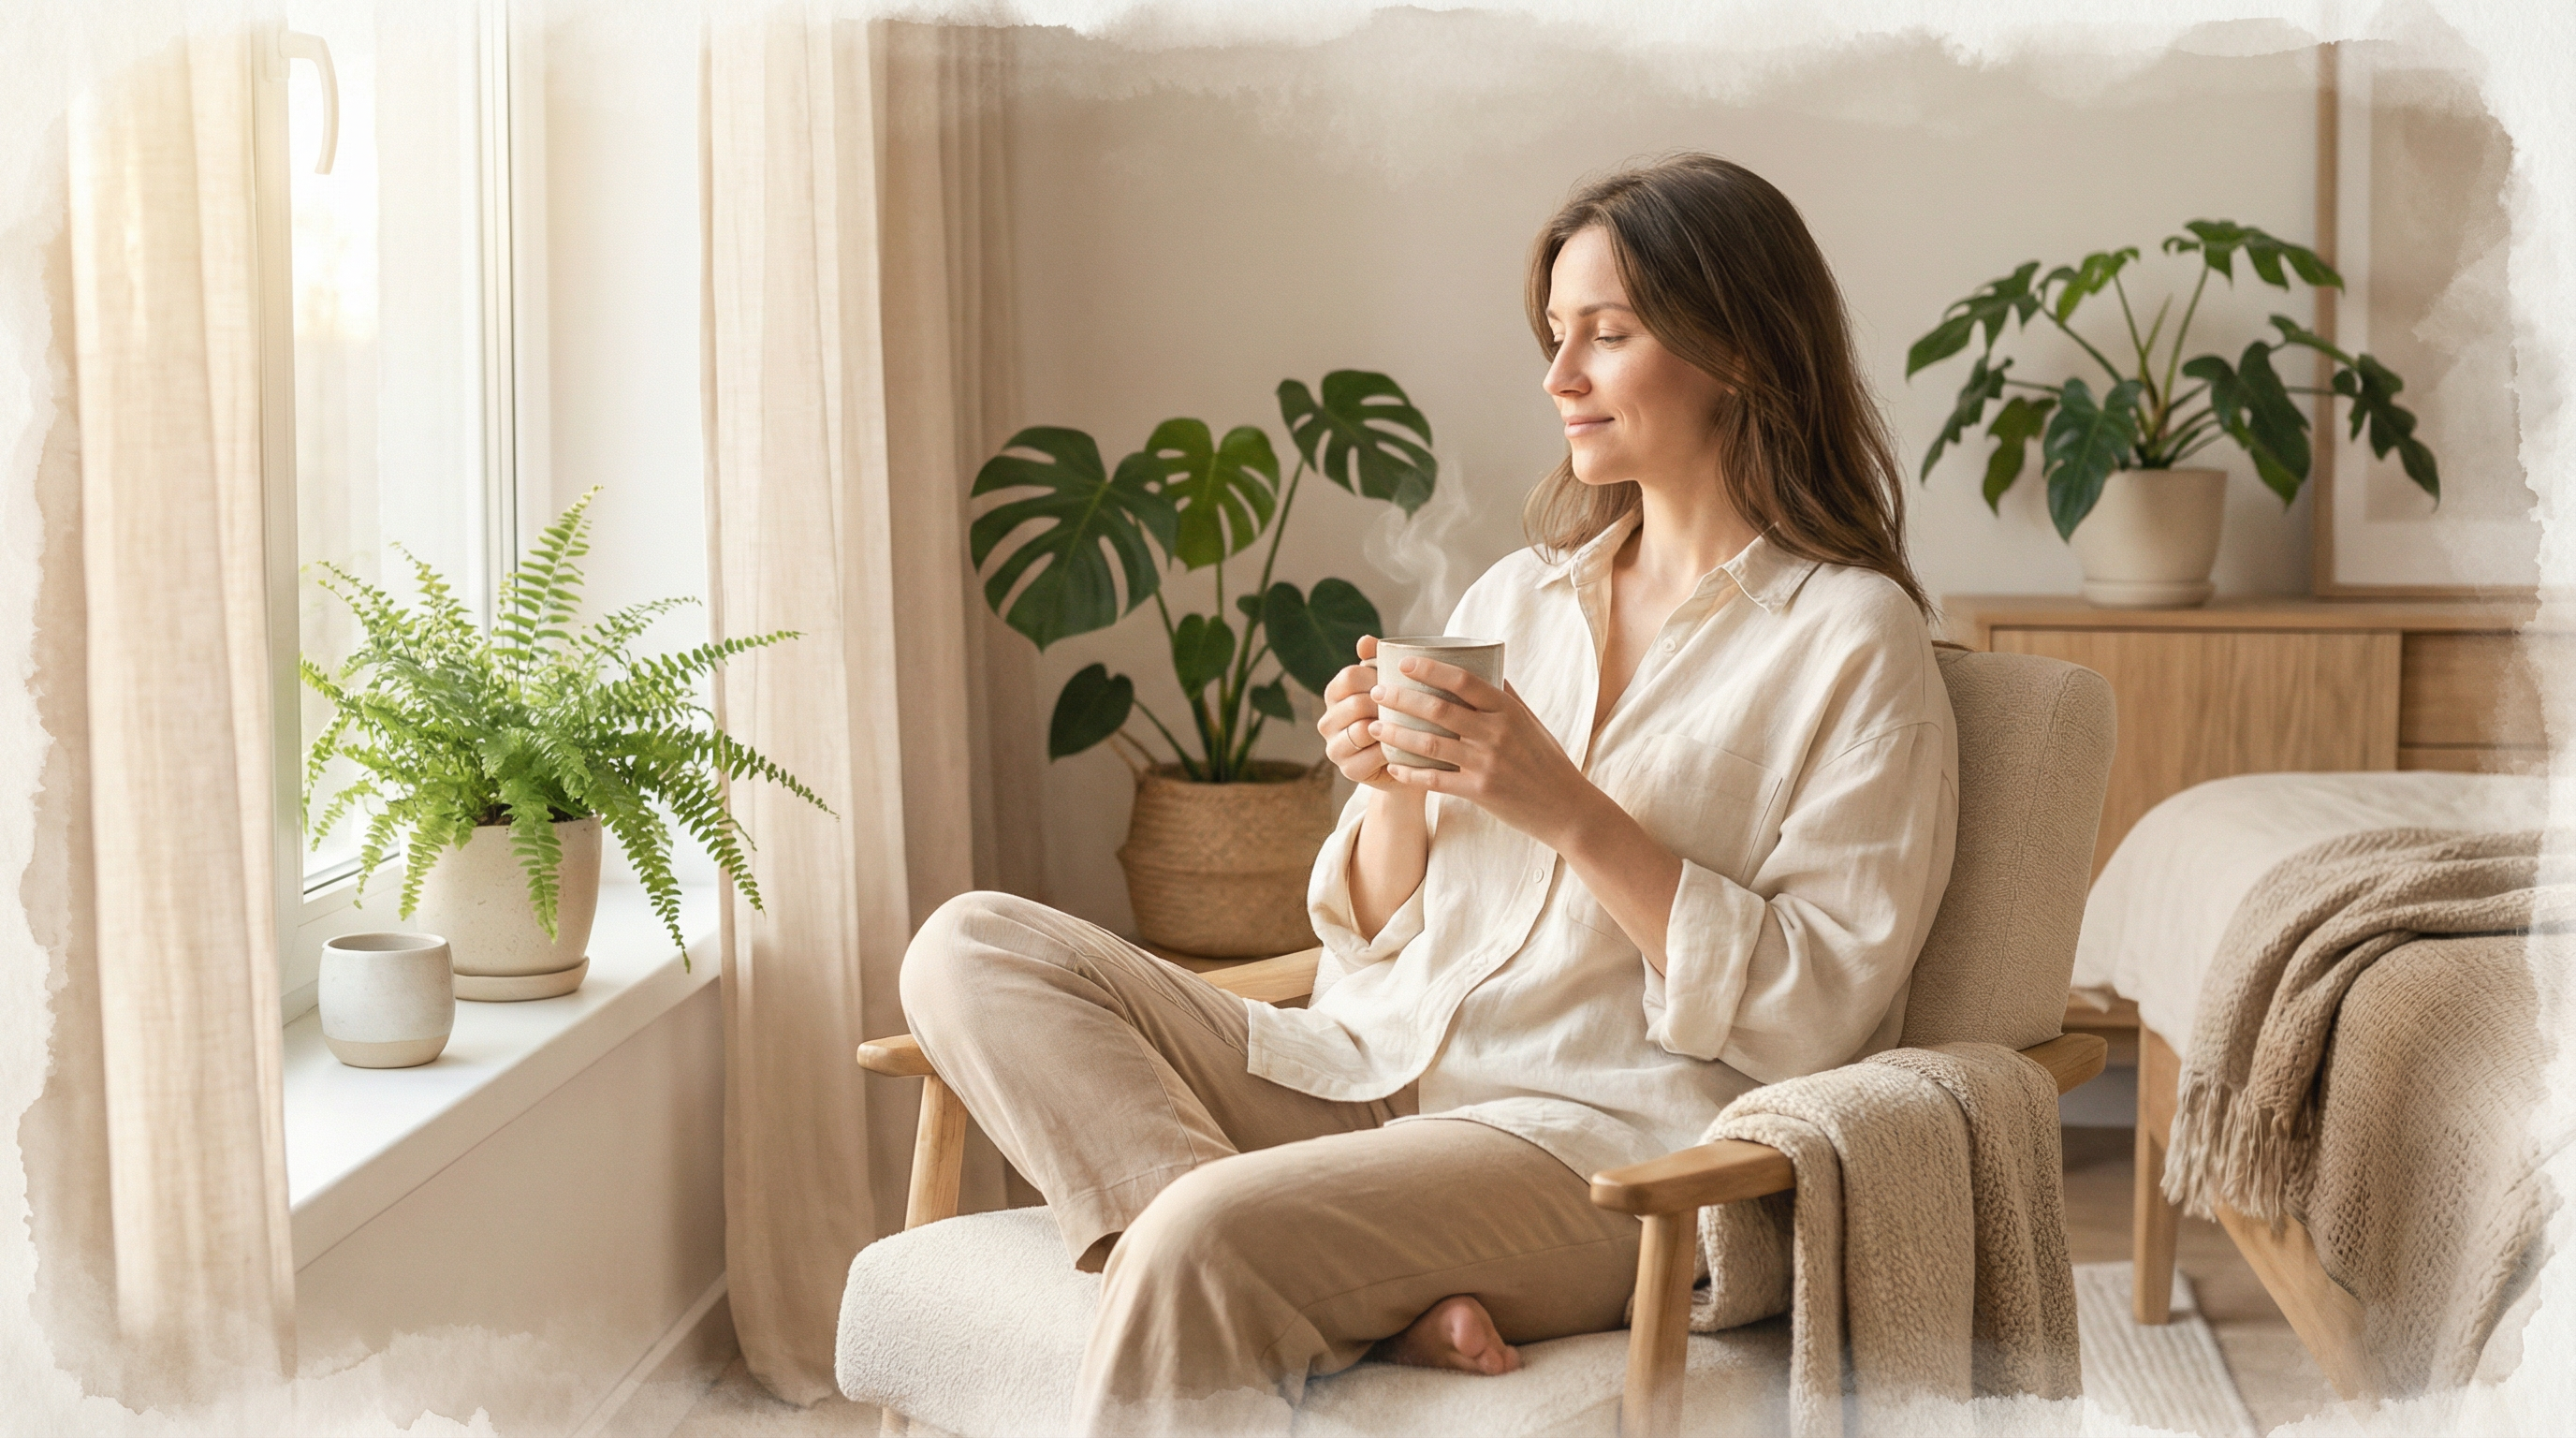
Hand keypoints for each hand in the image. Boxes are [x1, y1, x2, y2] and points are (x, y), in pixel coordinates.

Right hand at [1317, 635, 1402, 792]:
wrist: (1409, 761)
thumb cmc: (1400, 715)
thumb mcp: (1391, 686)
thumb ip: (1377, 661)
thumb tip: (1364, 640)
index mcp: (1335, 694)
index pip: (1350, 676)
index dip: (1378, 677)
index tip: (1401, 682)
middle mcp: (1327, 721)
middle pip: (1356, 703)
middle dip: (1386, 705)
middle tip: (1411, 707)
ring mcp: (1335, 747)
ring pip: (1360, 730)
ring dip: (1388, 728)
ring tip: (1409, 726)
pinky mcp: (1348, 770)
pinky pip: (1370, 756)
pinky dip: (1391, 750)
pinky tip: (1406, 747)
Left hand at [1370, 655, 1596, 846]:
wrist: (1566, 808)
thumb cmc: (1547, 760)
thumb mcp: (1530, 722)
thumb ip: (1505, 696)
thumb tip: (1487, 665)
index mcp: (1508, 710)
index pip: (1464, 680)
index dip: (1431, 668)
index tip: (1404, 662)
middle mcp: (1496, 733)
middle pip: (1439, 709)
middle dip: (1401, 698)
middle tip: (1377, 692)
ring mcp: (1486, 763)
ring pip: (1430, 744)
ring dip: (1397, 734)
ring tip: (1374, 726)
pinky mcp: (1480, 791)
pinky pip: (1436, 780)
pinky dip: (1410, 774)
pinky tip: (1393, 768)